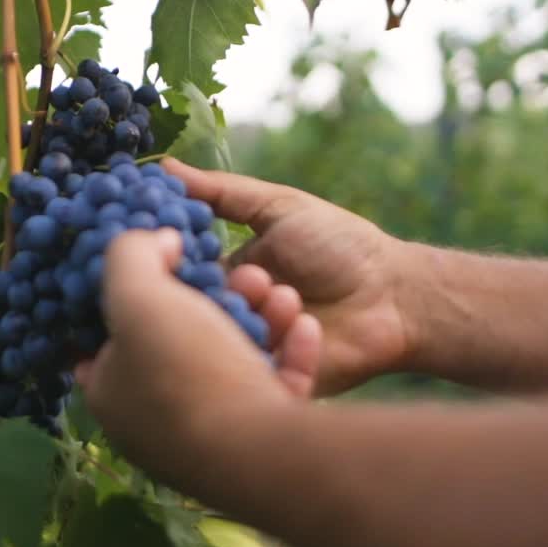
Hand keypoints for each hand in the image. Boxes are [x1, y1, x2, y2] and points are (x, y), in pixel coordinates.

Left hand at [75, 229, 319, 495]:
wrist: (263, 454)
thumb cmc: (186, 372)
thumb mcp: (138, 295)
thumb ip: (132, 257)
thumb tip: (156, 242)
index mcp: (114, 393)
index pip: (103, 338)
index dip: (124, 293)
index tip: (154, 257)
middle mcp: (158, 421)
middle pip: (181, 342)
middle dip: (211, 297)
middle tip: (236, 268)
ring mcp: (215, 436)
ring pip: (235, 360)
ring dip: (260, 317)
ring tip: (278, 290)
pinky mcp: (265, 444)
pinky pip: (277, 387)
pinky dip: (293, 353)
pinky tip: (305, 326)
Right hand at [165, 158, 413, 393]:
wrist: (396, 297)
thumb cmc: (341, 246)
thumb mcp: (279, 207)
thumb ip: (222, 192)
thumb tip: (164, 166)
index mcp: (225, 274)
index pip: (176, 271)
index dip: (162, 259)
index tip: (152, 246)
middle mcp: (229, 313)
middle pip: (188, 310)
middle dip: (208, 291)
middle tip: (244, 277)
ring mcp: (247, 347)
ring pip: (215, 340)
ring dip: (248, 312)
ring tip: (286, 294)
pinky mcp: (268, 379)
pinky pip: (245, 373)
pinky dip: (268, 344)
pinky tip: (299, 321)